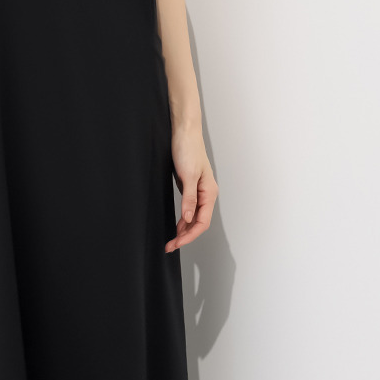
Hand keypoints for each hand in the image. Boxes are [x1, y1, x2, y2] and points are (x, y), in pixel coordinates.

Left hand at [167, 126, 216, 251]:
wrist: (184, 133)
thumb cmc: (188, 150)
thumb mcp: (188, 175)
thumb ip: (189, 198)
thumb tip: (187, 219)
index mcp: (209, 193)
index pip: (202, 222)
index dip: (189, 235)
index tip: (176, 243)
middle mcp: (207, 195)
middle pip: (199, 223)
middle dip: (185, 236)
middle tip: (170, 246)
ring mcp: (199, 192)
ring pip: (194, 218)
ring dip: (184, 230)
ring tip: (171, 241)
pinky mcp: (191, 188)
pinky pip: (190, 209)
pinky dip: (183, 220)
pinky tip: (177, 226)